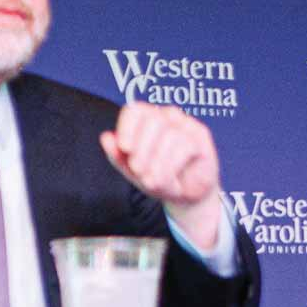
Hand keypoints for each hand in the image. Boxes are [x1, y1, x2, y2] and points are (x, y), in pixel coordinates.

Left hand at [100, 102, 222, 249]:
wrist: (187, 196)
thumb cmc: (159, 178)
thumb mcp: (133, 172)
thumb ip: (117, 156)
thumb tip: (106, 137)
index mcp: (147, 120)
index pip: (135, 110)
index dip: (128, 127)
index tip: (125, 148)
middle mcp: (167, 116)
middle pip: (152, 121)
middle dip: (142, 149)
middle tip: (137, 170)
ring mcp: (186, 125)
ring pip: (170, 135)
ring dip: (158, 162)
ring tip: (153, 181)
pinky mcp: (201, 137)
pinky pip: (185, 146)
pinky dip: (172, 166)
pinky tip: (168, 179)